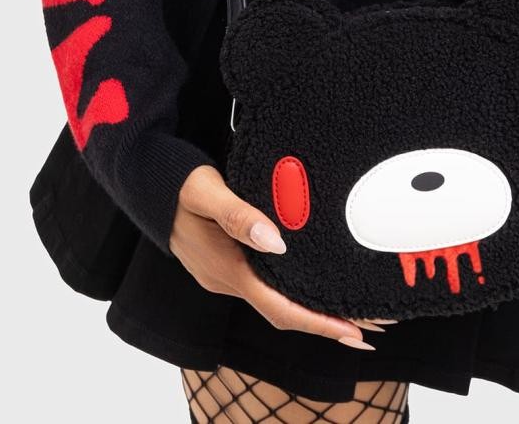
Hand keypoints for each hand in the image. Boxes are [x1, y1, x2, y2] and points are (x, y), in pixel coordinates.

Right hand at [170, 165, 394, 346]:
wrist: (147, 187)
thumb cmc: (178, 186)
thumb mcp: (207, 191)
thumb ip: (238, 215)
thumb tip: (277, 241)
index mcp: (226, 270)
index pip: (279, 307)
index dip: (318, 322)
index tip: (354, 332)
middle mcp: (227, 281)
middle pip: (283, 312)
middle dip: (326, 322)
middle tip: (372, 327)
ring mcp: (226, 275)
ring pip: (276, 301)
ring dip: (312, 308)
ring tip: (354, 309)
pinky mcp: (227, 265)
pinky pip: (267, 287)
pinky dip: (294, 292)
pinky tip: (312, 284)